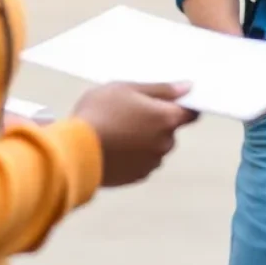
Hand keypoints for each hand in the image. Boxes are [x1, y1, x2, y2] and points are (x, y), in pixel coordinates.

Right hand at [73, 82, 198, 187]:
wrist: (74, 152)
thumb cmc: (100, 113)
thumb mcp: (128, 88)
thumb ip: (161, 89)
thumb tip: (187, 88)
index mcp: (167, 119)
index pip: (191, 112)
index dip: (184, 105)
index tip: (173, 101)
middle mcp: (164, 143)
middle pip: (170, 129)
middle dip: (157, 121)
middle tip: (131, 111)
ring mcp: (151, 162)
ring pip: (156, 146)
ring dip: (145, 139)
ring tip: (118, 129)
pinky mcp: (136, 177)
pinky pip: (142, 161)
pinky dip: (134, 154)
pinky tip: (115, 146)